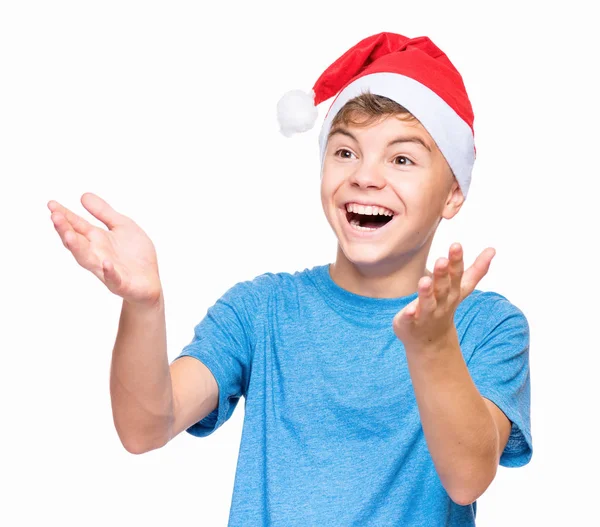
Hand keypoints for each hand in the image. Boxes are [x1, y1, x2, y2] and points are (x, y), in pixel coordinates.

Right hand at [48, 192, 162, 306]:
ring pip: (88, 260)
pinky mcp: (121, 283)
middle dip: (65, 230)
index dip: (65, 216)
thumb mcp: (122, 226)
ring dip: (78, 248)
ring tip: (68, 235)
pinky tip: (106, 263)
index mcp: (98, 239)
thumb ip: (104, 212)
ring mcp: (107, 269)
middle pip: (77, 242)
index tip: (52, 204)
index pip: (77, 226)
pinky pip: (114, 278)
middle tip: (55, 216)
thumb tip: (83, 195)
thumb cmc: (135, 254)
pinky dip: (109, 272)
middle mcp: (98, 254)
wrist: (149, 282)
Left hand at [392, 243, 495, 348]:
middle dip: (443, 274)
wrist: (431, 343)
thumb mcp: (460, 289)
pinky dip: (409, 316)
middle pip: (443, 288)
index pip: (458, 276)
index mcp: (452, 293)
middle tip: (442, 260)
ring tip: (424, 280)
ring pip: (427, 303)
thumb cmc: (444, 308)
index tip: (456, 245)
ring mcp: (426, 315)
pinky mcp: (409, 324)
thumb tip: (493, 249)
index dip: (457, 261)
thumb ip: (475, 271)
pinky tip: (408, 310)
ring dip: (427, 293)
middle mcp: (441, 304)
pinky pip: (409, 321)